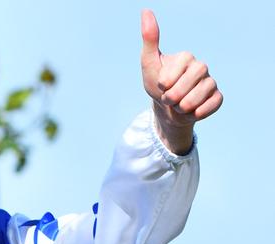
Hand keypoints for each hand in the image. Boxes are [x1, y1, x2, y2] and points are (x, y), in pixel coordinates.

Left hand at [140, 9, 222, 153]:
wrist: (168, 110)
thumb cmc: (158, 85)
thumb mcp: (149, 63)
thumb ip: (149, 39)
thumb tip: (146, 11)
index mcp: (186, 57)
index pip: (170, 78)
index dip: (163, 86)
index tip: (162, 85)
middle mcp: (201, 67)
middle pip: (184, 88)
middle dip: (171, 99)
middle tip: (170, 98)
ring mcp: (211, 82)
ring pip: (195, 100)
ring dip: (182, 108)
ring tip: (179, 104)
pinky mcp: (217, 97)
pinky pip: (211, 106)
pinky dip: (198, 113)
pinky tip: (193, 111)